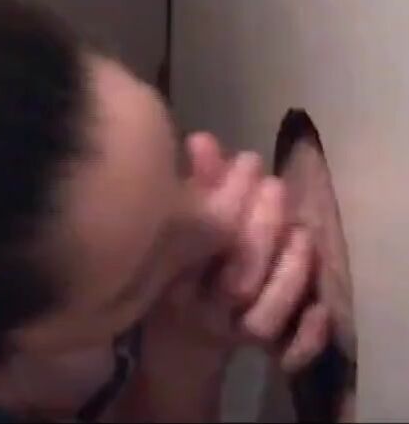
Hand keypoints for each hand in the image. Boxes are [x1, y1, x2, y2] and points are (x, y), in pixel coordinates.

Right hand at [141, 132, 330, 373]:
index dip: (228, 197)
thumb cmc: (173, 271)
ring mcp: (229, 331)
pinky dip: (307, 332)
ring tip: (299, 231)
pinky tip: (319, 304)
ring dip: (288, 269)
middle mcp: (199, 308)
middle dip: (262, 225)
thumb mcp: (173, 231)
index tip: (244, 160)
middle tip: (274, 185)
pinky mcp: (257, 349)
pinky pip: (287, 350)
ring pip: (265, 314)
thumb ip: (193, 187)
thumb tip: (202, 139)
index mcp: (170, 274)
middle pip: (238, 278)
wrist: (176, 340)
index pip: (201, 238)